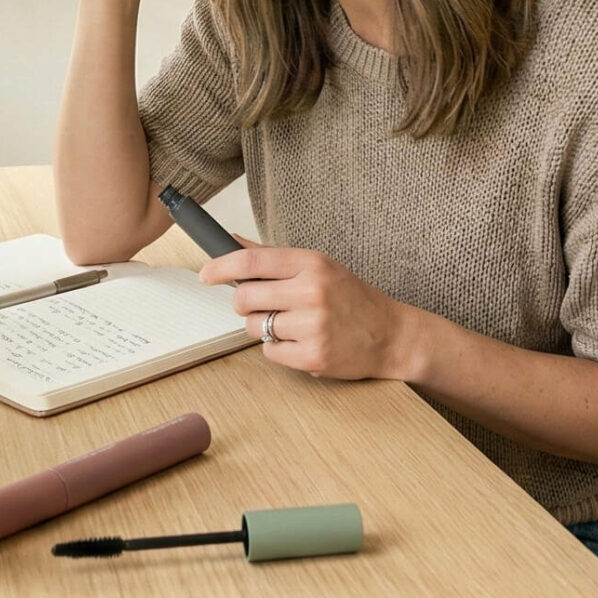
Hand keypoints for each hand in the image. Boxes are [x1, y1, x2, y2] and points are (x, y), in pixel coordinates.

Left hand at [197, 244, 410, 381]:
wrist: (391, 335)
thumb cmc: (351, 298)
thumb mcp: (319, 268)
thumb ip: (274, 257)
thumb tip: (232, 241)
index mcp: (312, 264)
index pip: (252, 261)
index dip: (221, 267)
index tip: (206, 274)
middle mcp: (311, 292)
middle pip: (245, 297)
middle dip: (244, 304)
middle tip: (261, 305)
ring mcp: (312, 326)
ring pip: (255, 327)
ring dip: (263, 328)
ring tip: (291, 325)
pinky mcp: (312, 356)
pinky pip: (270, 352)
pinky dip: (278, 350)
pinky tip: (301, 342)